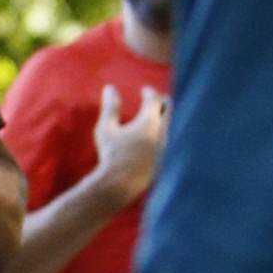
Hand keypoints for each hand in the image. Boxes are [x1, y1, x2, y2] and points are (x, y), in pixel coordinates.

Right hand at [93, 81, 168, 202]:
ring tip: (152, 116)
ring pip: (165, 126)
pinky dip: (157, 133)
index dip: (150, 93)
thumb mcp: (106, 129)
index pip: (154, 99)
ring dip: (160, 119)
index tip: (144, 90)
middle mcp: (160, 132)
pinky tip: (148, 137)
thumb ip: (109, 107)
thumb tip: (109, 87)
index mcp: (148, 121)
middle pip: (167, 110)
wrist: (121, 185)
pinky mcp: (160, 159)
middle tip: (157, 98)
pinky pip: (162, 140)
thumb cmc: (111, 155)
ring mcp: (162, 147)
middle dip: (162, 103)